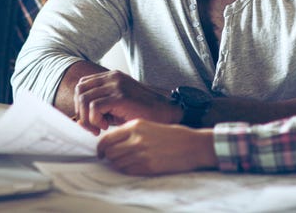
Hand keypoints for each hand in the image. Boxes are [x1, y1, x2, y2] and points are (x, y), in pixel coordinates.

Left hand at [74, 70, 181, 134]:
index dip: (80, 104)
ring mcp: (117, 85)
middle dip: (81, 111)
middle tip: (92, 127)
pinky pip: (94, 107)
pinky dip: (95, 120)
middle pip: (80, 91)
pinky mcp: (120, 96)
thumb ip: (98, 110)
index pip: (82, 86)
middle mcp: (113, 77)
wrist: (165, 113)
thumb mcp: (116, 108)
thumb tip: (78, 121)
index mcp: (111, 77)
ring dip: (87, 118)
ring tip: (100, 127)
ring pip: (84, 99)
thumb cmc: (142, 113)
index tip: (89, 120)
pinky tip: (106, 126)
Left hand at [97, 119, 217, 174]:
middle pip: (110, 152)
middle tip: (113, 158)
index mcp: (136, 125)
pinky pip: (128, 171)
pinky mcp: (148, 166)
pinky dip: (128, 170)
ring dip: (118, 164)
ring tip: (127, 162)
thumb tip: (113, 142)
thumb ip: (131, 132)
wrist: (194, 145)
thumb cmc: (173, 135)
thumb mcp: (150, 125)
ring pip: (117, 163)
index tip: (101, 152)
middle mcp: (136, 138)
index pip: (108, 138)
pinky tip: (136, 166)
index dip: (101, 148)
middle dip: (108, 157)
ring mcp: (142, 153)